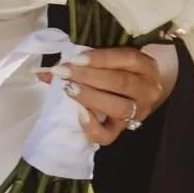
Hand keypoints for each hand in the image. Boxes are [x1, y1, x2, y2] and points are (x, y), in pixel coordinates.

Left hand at [47, 43, 177, 144]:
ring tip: (69, 89)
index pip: (128, 58)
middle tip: (65, 72)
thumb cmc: (119, 70)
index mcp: (145, 66)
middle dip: (89, 76)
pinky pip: (109, 134)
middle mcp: (148, 89)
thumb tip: (46, 70)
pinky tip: (79, 114)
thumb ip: (83, 60)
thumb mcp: (109, 60)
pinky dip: (92, 126)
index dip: (101, 58)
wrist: (139, 93)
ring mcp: (139, 112)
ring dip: (90, 97)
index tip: (76, 58)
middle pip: (121, 82)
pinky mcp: (124, 129)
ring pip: (119, 107)